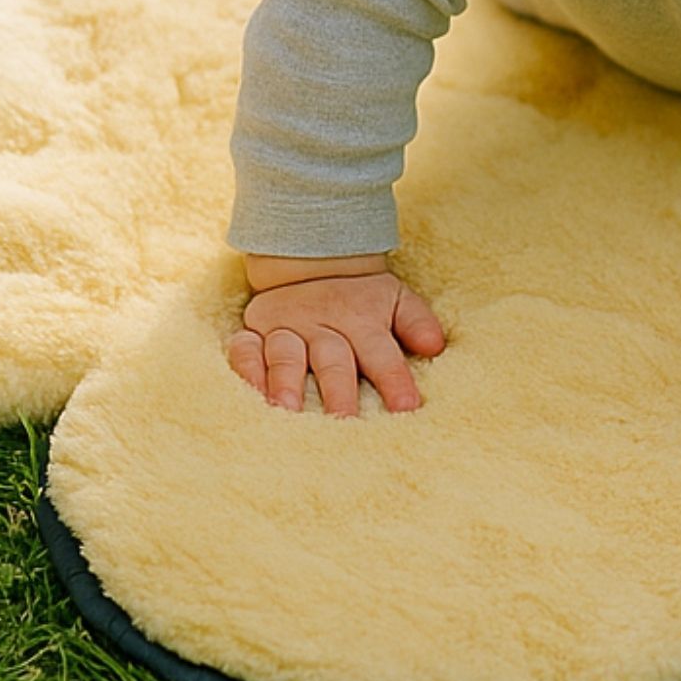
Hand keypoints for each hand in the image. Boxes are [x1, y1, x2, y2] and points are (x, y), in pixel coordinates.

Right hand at [227, 269, 445, 415]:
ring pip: (286, 356)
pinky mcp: (253, 332)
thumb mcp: (396, 299)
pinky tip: (250, 393)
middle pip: (333, 359)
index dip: (394, 379)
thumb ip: (416, 323)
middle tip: (345, 422)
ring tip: (289, 411)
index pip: (381, 352)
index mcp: (361, 320)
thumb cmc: (361, 296)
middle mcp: (322, 325)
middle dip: (339, 391)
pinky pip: (244, 350)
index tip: (407, 408)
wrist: (313, 258)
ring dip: (286, 383)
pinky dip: (245, 370)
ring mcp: (285, 328)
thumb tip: (436, 345)